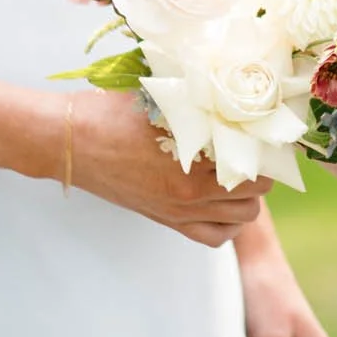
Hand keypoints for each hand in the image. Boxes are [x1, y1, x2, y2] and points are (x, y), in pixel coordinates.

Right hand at [65, 90, 265, 246]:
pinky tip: (223, 201)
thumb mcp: (163, 98)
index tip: (264, 133)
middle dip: (262, 171)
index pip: (257, 165)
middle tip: (254, 151)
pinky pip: (214, 237)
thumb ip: (202, 104)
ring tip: (239, 173)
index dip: (267, 149)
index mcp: (192, 163)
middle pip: (256, 194)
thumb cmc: (111, 112)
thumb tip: (240, 98)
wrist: (69, 142)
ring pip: (241, 218)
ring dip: (248, 197)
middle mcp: (190, 195)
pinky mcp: (166, 220)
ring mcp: (178, 212)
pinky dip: (228, 223)